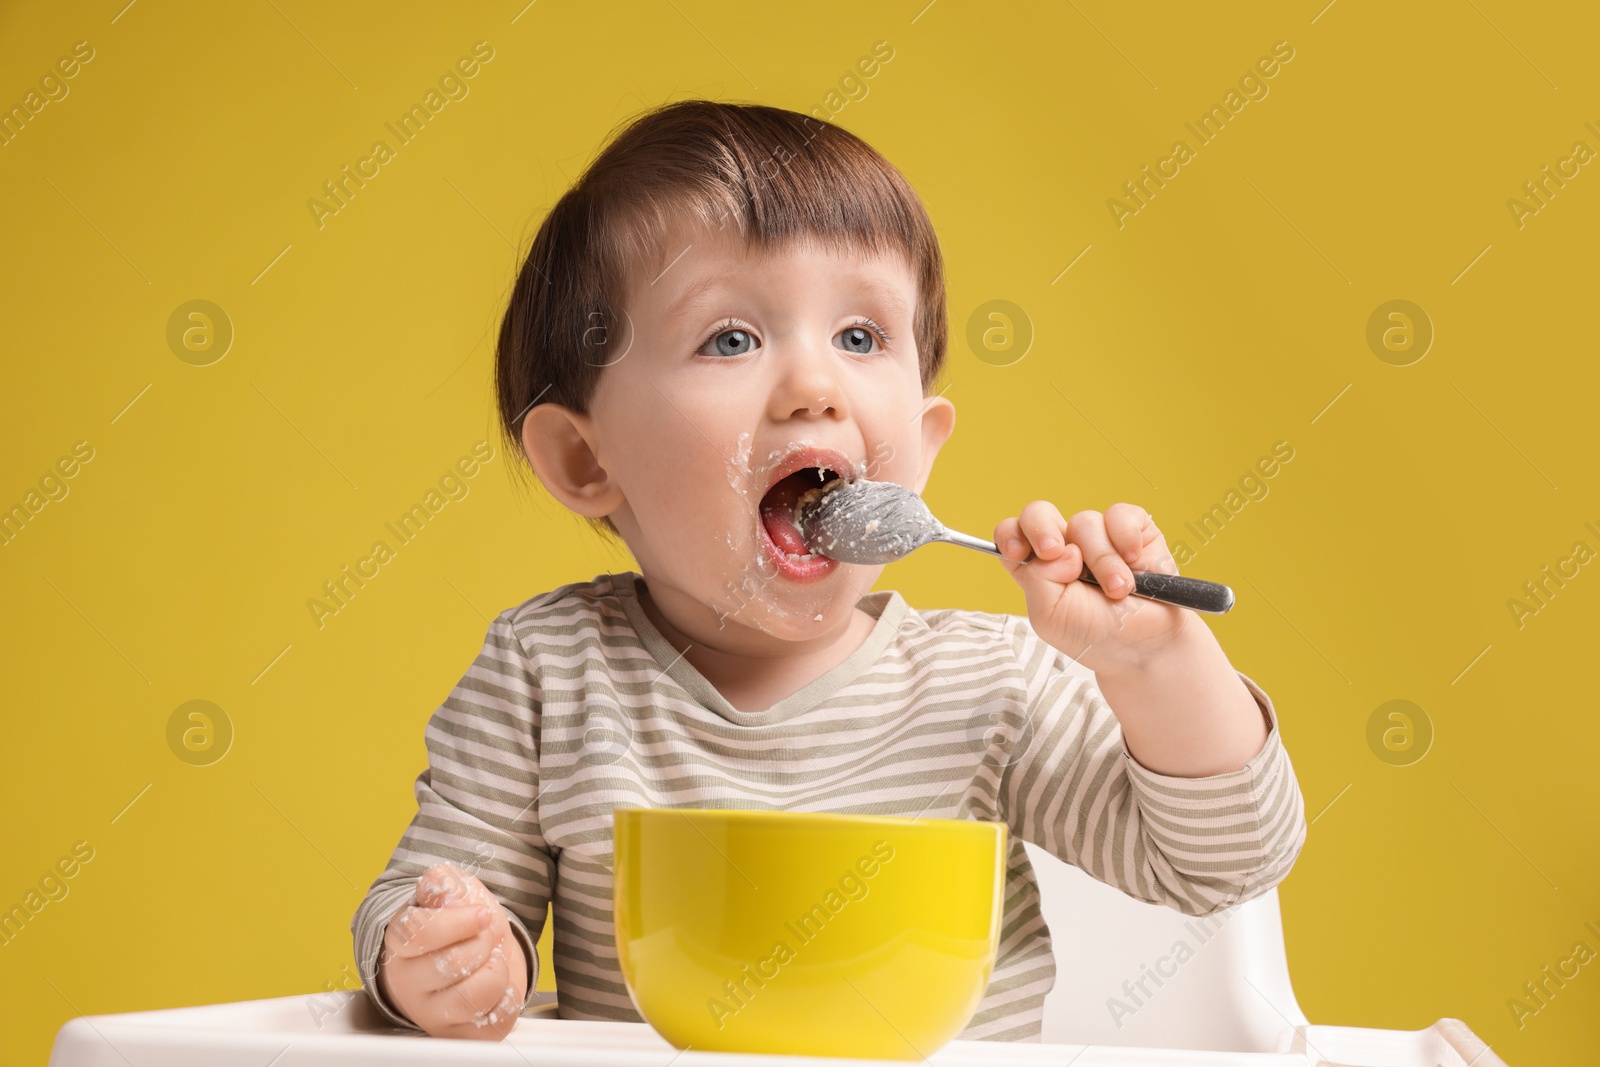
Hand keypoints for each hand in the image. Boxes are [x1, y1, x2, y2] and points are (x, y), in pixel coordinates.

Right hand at [376, 863, 527, 1040]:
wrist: (479, 953)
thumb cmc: (460, 923)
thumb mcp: (453, 892)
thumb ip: (443, 883)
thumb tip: (437, 886)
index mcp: (399, 942)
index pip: (417, 934)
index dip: (459, 922)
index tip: (482, 914)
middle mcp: (407, 984)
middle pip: (451, 965)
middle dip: (483, 943)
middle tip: (486, 937)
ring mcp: (431, 1014)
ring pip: (472, 998)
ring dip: (496, 972)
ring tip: (491, 962)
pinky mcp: (458, 1035)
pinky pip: (492, 1023)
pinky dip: (508, 999)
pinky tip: (498, 987)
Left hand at [995, 501, 1191, 671]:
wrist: (1147, 645)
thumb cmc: (1095, 634)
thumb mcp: (1050, 616)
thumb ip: (1038, 579)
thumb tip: (1061, 550)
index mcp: (1037, 567)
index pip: (1010, 534)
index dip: (1010, 536)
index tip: (1017, 552)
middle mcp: (1064, 547)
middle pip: (1039, 512)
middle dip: (1042, 529)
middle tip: (1054, 554)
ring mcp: (1097, 537)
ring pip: (1084, 523)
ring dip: (1102, 562)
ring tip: (1117, 591)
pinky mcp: (1131, 530)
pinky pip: (1120, 516)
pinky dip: (1127, 540)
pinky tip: (1135, 563)